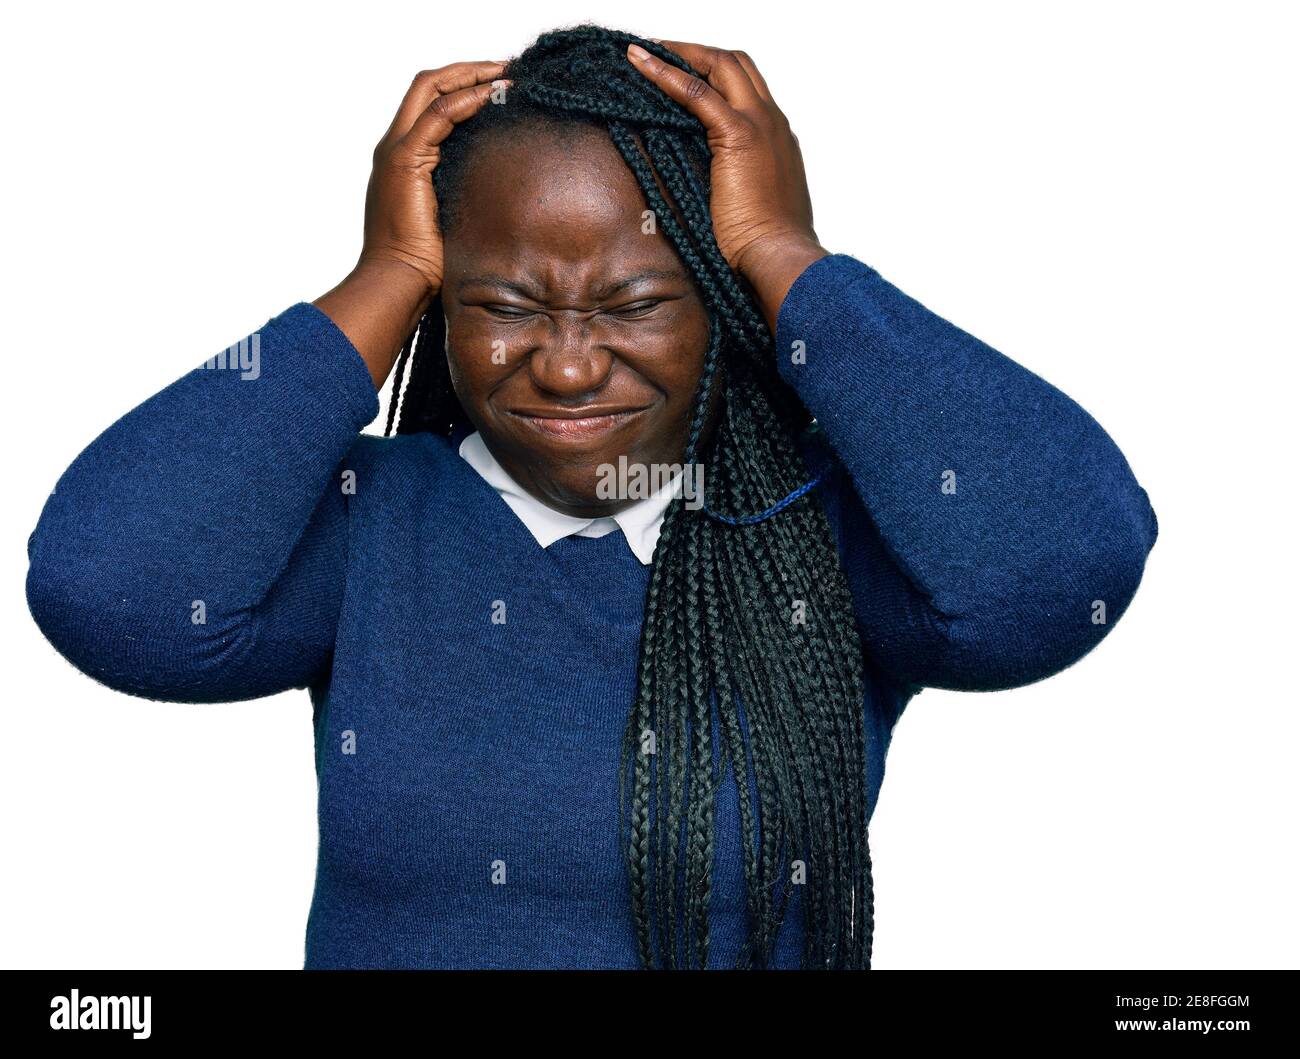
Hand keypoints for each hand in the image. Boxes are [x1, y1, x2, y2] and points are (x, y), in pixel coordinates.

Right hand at [359, 61, 509, 292]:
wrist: (398, 282)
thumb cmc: (425, 263)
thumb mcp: (449, 217)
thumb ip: (461, 190)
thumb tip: (497, 183)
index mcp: (403, 158)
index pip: (430, 102)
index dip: (463, 85)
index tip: (500, 85)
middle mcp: (395, 147)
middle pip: (427, 85)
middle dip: (469, 71)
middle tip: (506, 70)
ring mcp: (397, 151)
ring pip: (431, 90)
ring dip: (471, 77)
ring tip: (506, 77)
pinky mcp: (405, 161)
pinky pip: (437, 117)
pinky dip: (465, 101)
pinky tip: (491, 98)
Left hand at [625, 40, 828, 330]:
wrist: (779, 257)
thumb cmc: (766, 247)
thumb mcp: (757, 206)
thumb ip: (741, 185)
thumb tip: (712, 191)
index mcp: (777, 137)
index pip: (746, 88)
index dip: (713, 75)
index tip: (682, 75)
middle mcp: (772, 122)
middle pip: (736, 65)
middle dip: (697, 54)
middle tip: (660, 55)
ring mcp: (759, 124)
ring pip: (720, 66)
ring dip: (680, 54)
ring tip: (643, 54)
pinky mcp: (739, 135)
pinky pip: (696, 91)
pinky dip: (665, 73)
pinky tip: (640, 64)